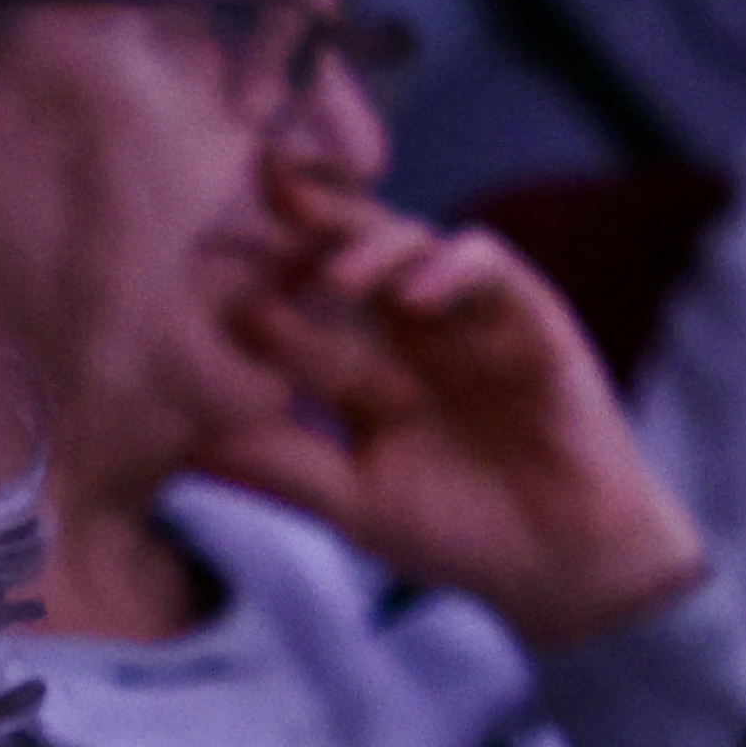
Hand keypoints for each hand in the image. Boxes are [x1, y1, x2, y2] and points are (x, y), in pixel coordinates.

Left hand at [197, 158, 714, 656]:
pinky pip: (487, 268)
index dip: (254, 286)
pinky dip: (449, 271)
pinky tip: (411, 296)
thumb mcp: (352, 502)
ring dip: (370, 247)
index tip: (196, 272)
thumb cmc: (457, 530)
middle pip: (351, 251)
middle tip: (257, 183)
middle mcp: (410, 329)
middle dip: (308, 216)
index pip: (300, 310)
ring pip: (414, 243)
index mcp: (364, 367)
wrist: (558, 563)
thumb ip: (282, 466)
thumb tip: (188, 445)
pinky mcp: (530, 317)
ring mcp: (468, 317)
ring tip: (329, 276)